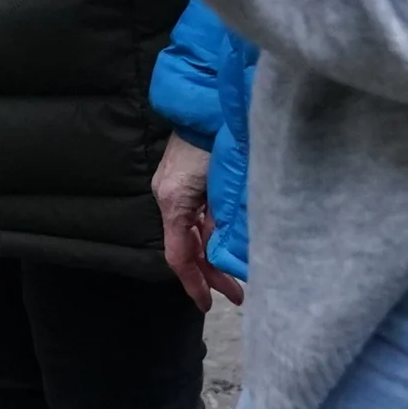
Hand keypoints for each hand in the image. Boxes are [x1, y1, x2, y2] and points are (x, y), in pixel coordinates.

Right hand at [155, 137, 244, 311]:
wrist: (207, 101)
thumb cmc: (217, 140)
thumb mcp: (224, 184)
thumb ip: (226, 221)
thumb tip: (232, 256)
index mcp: (174, 202)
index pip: (180, 256)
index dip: (194, 284)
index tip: (209, 306)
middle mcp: (169, 197)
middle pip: (187, 247)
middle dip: (211, 274)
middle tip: (237, 295)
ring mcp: (175, 187)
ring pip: (192, 232)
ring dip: (212, 254)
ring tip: (236, 273)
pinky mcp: (184, 179)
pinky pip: (195, 216)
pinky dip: (210, 233)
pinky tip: (227, 240)